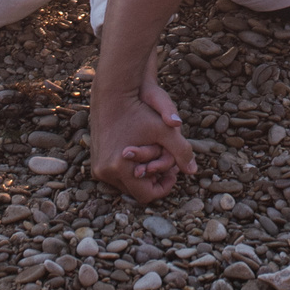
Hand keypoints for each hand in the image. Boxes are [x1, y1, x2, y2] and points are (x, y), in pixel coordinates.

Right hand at [92, 85, 191, 203]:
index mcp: (120, 168)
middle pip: (134, 191)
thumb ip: (182, 151)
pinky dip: (129, 170)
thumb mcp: (165, 131)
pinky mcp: (95, 162)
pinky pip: (116, 174)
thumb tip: (194, 171)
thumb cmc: (139, 111)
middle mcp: (105, 172)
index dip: (163, 187)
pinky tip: (142, 156)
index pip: (146, 195)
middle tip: (167, 166)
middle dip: (153, 181)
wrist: (111, 94)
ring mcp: (98, 168)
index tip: (173, 173)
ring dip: (141, 176)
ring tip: (155, 159)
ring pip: (125, 183)